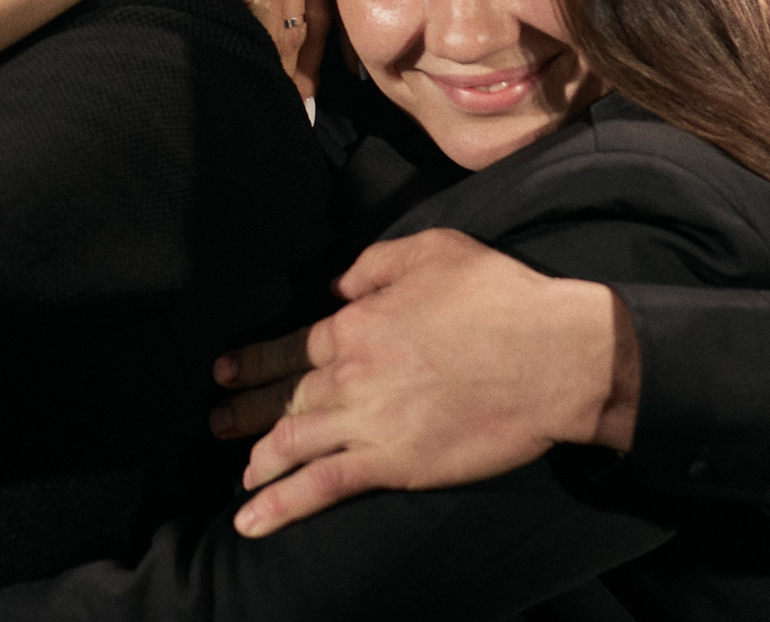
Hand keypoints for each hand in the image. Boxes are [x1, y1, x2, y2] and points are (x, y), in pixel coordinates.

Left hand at [210, 230, 638, 536]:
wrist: (552, 357)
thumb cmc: (498, 297)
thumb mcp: (430, 251)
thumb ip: (372, 263)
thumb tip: (336, 282)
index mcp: (356, 322)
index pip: (288, 347)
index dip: (252, 362)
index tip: (224, 371)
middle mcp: (350, 374)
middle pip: (282, 398)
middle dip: (243, 412)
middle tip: (217, 421)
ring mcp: (368, 423)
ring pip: (291, 444)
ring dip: (258, 460)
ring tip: (240, 475)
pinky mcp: (393, 464)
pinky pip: (322, 486)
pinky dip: (281, 504)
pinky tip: (252, 519)